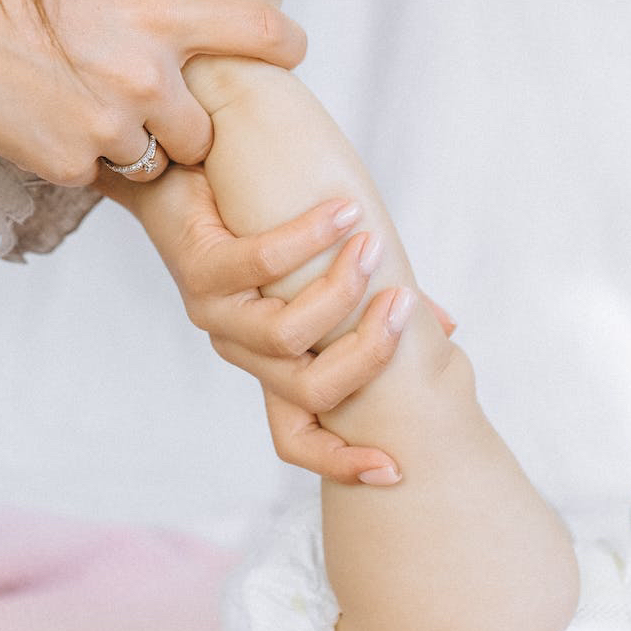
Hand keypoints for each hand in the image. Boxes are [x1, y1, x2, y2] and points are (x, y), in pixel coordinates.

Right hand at [0, 0, 306, 186]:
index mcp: (161, 18)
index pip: (260, 31)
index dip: (288, 46)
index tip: (293, 54)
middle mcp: (145, 75)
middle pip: (206, 130)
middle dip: (185, 125)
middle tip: (145, 106)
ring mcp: (109, 126)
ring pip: (159, 161)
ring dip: (139, 147)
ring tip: (92, 111)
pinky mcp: (71, 164)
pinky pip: (102, 177)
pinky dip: (86, 158)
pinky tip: (53, 124)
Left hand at [105, 166, 455, 483]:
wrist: (186, 164)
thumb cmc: (262, 221)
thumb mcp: (325, 269)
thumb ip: (375, 301)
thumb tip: (444, 327)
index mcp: (270, 362)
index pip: (297, 438)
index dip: (340, 463)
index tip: (393, 467)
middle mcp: (240, 347)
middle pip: (311, 391)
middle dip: (368, 354)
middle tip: (403, 304)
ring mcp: (215, 313)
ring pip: (287, 335)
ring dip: (341, 291)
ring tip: (373, 245)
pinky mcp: (199, 268)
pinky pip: (260, 264)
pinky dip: (309, 239)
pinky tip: (343, 212)